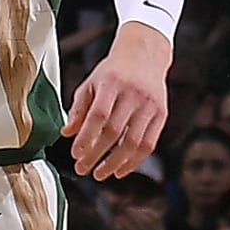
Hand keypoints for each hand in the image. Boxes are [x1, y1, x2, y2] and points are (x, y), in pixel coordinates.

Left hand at [64, 22, 169, 179]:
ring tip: (99, 174)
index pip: (98, 115)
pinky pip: (149, 144)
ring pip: (133, 142)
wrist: (145, 55)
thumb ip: (79, 108)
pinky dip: (134, 161)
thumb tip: (67, 134)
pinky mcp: (161, 115)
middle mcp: (133, 94)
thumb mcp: (91, 83)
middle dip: (96, 154)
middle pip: (115, 132)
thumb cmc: (112, 72)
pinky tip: (120, 170)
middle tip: (82, 168)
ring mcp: (150, 105)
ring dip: (115, 163)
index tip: (75, 154)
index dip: (87, 137)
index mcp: (112, 83)